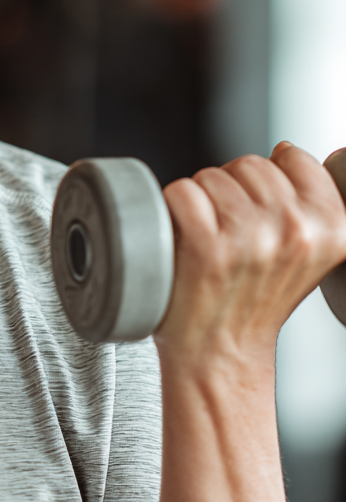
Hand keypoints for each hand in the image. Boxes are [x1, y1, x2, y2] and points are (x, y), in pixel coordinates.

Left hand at [155, 142, 345, 366]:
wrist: (221, 351)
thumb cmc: (254, 296)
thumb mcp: (304, 251)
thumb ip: (305, 203)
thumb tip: (285, 150)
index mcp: (332, 229)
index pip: (295, 157)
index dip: (267, 179)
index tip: (260, 213)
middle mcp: (297, 231)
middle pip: (249, 163)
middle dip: (232, 187)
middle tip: (229, 231)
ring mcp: (252, 239)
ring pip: (212, 175)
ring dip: (202, 199)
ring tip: (209, 238)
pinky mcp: (208, 247)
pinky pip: (182, 192)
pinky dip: (173, 208)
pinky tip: (184, 237)